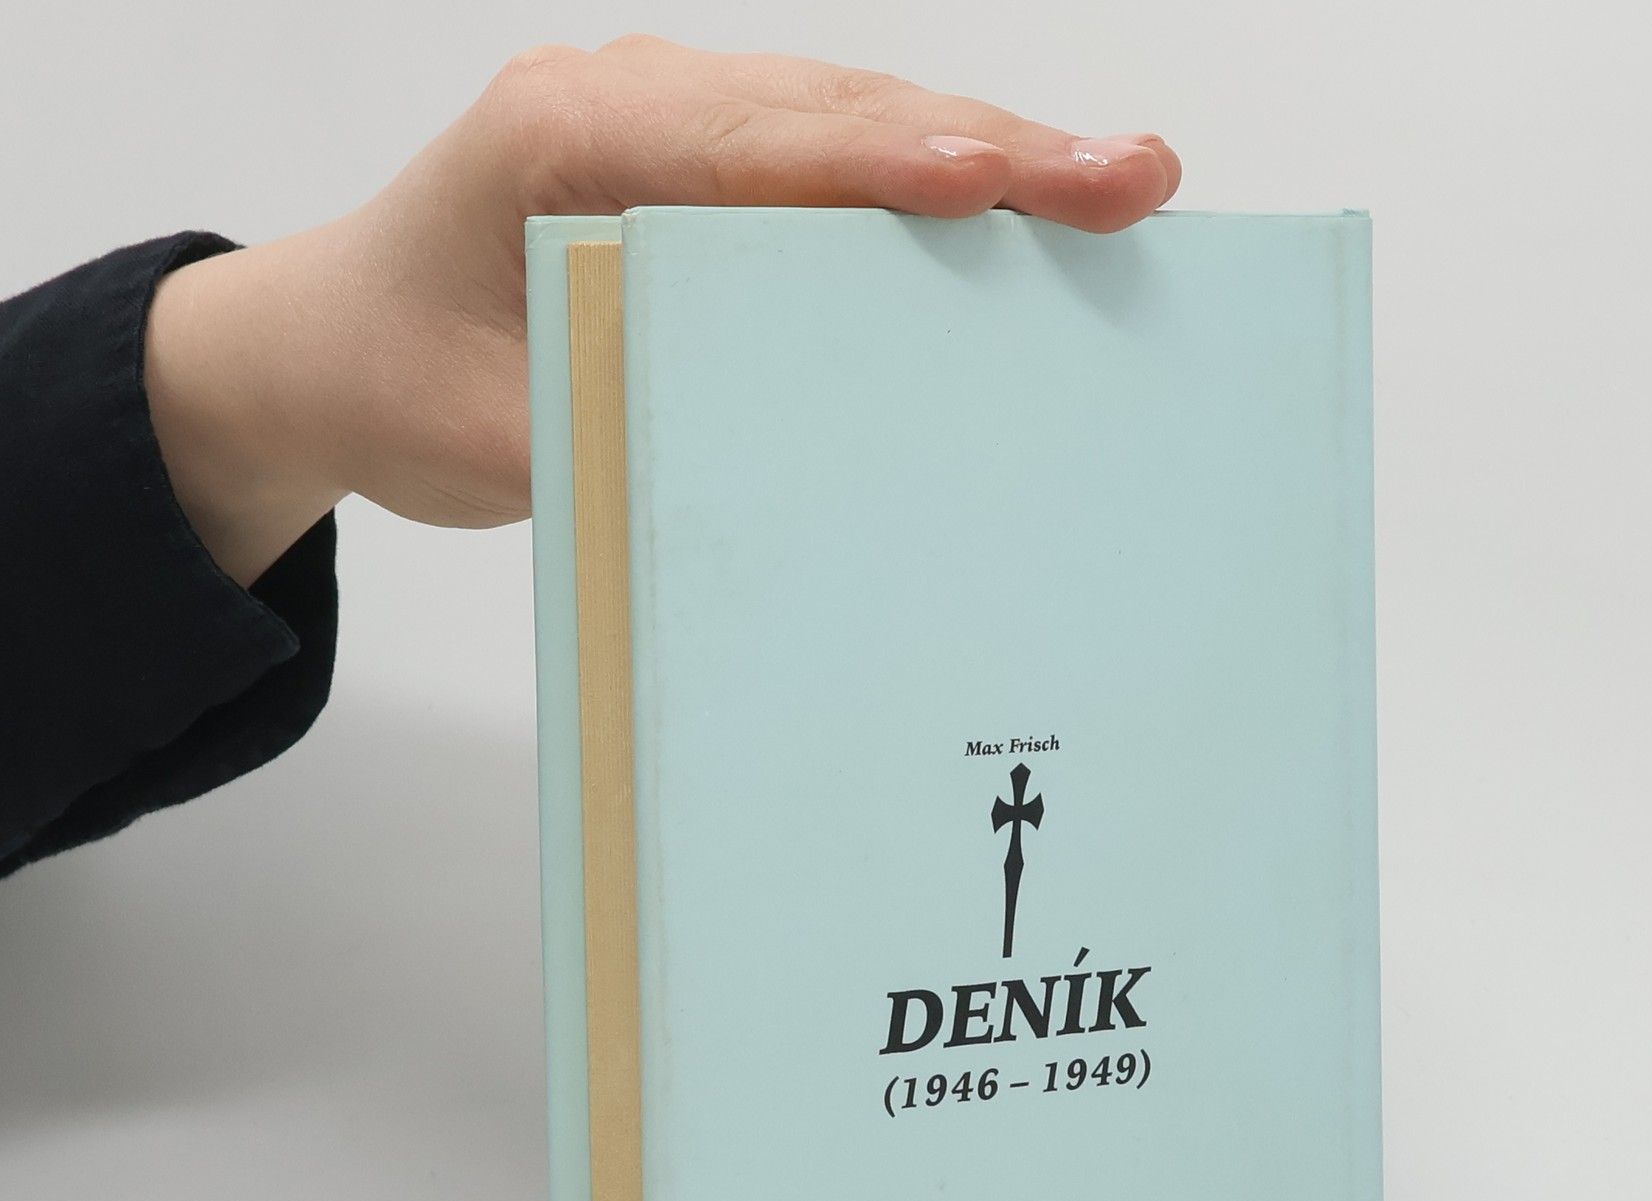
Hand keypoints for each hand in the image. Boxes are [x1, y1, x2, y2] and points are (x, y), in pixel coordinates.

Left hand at [145, 37, 1180, 585]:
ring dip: (986, 154)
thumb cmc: (402, 382)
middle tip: (1131, 178)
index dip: (885, 165)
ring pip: (855, 119)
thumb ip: (632, 425)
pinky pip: (834, 155)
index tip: (993, 183)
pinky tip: (1024, 208)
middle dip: (991, 147)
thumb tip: (787, 458)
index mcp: (564, 142)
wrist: (331, 346)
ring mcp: (672, 120)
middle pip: (839, 113)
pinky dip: (933, 182)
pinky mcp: (704, 164)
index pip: (755, 148)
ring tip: (1115, 185)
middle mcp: (630, 103)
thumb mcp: (502, 438)